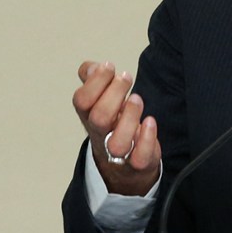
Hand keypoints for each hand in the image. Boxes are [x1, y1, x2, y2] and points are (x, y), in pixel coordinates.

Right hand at [70, 61, 161, 195]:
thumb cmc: (113, 124)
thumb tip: (93, 67)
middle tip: (126, 78)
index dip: (96, 81)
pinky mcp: (137, 162)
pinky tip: (149, 122)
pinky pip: (139, 157)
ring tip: (136, 100)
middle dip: (115, 93)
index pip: (82, 101)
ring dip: (129, 117)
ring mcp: (118, 151)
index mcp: (88, 116)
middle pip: (99, 118)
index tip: (109, 68)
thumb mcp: (99, 98)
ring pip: (118, 143)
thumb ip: (93, 79)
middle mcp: (101, 134)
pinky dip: (146, 138)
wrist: (122, 165)